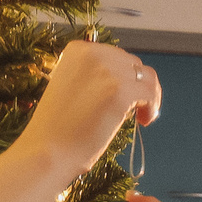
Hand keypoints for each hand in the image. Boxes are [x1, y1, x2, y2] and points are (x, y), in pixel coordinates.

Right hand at [19, 41, 160, 190]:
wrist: (47, 151)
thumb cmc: (56, 128)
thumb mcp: (70, 86)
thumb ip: (93, 76)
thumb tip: (125, 77)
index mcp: (77, 50)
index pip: (114, 55)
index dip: (123, 75)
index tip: (121, 95)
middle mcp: (93, 53)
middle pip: (132, 64)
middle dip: (136, 85)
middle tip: (135, 109)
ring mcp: (108, 71)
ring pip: (146, 76)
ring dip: (149, 95)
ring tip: (143, 115)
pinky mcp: (121, 91)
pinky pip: (150, 92)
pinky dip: (153, 106)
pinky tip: (145, 120)